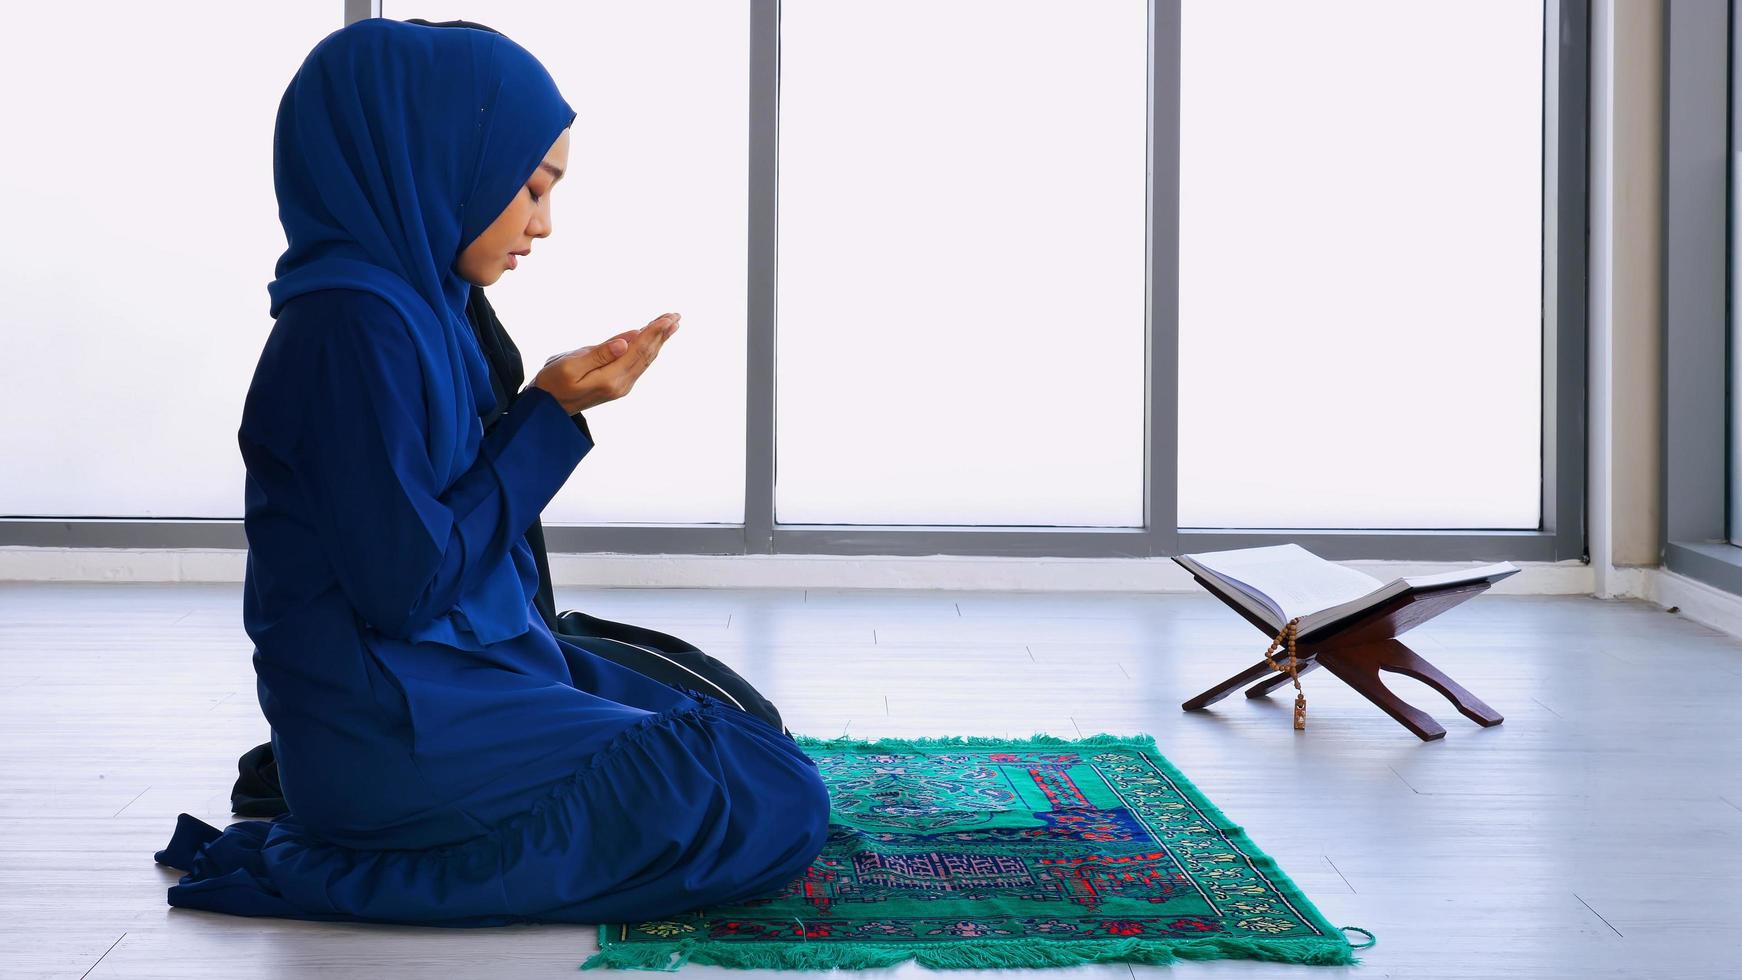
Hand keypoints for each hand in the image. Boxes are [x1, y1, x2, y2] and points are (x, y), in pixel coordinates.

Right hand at [530, 312, 680, 413]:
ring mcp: (620, 385)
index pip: (638, 350)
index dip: (654, 332)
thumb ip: (599, 353)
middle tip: (676, 316)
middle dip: (662, 334)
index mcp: (610, 379)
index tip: (668, 318)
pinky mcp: (616, 384)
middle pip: (646, 354)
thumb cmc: (553, 382)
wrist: (547, 407)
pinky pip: (637, 363)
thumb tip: (625, 342)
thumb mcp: (570, 365)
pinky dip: (647, 349)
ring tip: (671, 325)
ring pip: (644, 359)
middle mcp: (621, 384)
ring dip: (658, 341)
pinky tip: (652, 340)